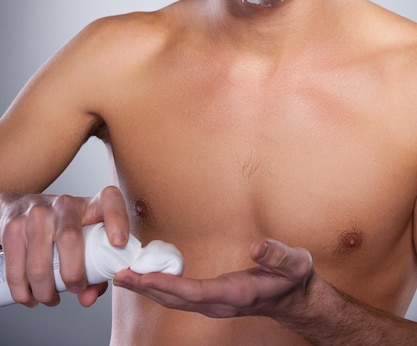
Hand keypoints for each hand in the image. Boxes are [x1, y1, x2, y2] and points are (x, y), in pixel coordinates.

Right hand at [0, 185, 128, 307]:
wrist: (24, 207)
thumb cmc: (66, 229)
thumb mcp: (88, 240)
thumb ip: (96, 270)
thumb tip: (88, 297)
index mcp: (92, 204)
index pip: (110, 200)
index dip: (117, 219)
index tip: (119, 243)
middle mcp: (65, 203)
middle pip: (70, 239)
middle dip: (73, 274)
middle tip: (76, 288)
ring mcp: (36, 213)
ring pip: (39, 261)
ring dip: (45, 290)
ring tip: (50, 297)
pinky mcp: (13, 226)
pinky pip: (16, 267)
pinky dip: (23, 290)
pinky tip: (30, 295)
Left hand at [113, 238, 312, 319]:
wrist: (295, 298)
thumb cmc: (293, 277)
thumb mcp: (295, 262)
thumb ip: (277, 255)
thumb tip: (256, 246)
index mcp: (237, 293)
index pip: (196, 292)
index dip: (168, 286)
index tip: (144, 279)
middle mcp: (220, 303)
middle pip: (177, 300)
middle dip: (146, 289)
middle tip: (119, 275)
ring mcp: (215, 303)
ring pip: (175, 301)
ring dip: (148, 289)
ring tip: (123, 277)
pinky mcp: (212, 298)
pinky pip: (180, 296)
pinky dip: (160, 288)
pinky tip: (146, 279)